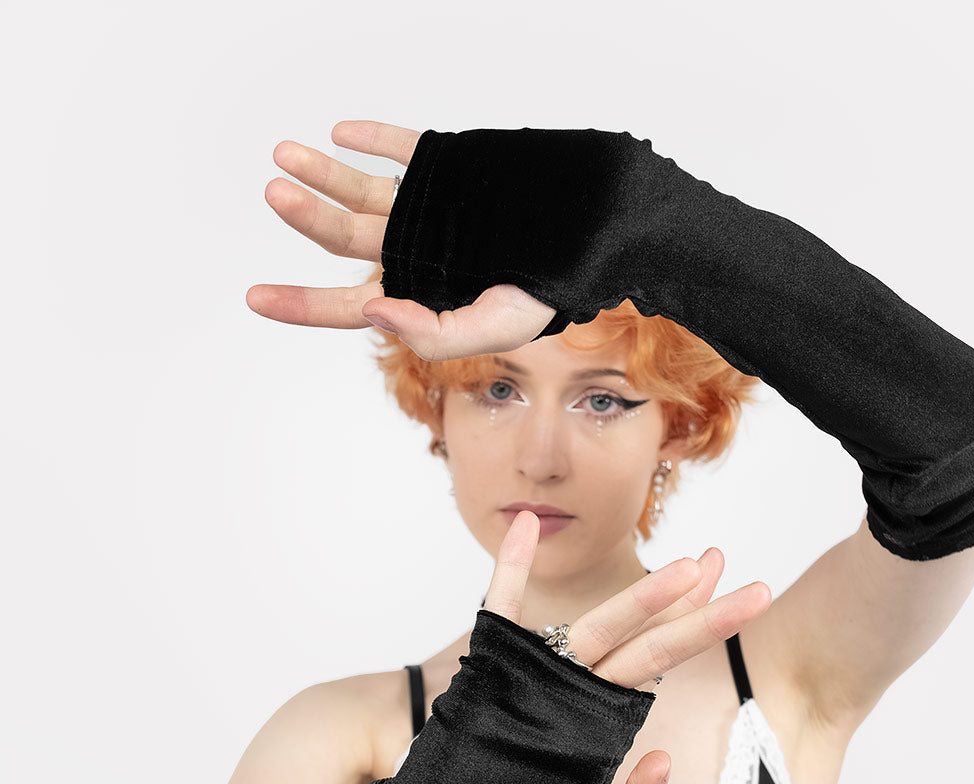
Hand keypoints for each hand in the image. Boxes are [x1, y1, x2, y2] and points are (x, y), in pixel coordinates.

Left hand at [246, 119, 554, 358]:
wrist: (593, 233)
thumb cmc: (550, 291)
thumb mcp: (496, 328)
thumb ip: (434, 334)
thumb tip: (371, 308)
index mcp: (418, 295)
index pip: (348, 306)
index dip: (301, 304)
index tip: (254, 296)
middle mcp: (413, 252)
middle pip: (346, 240)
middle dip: (308, 218)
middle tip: (275, 192)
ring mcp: (427, 209)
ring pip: (362, 192)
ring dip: (322, 173)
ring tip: (285, 154)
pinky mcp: (449, 168)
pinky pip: (403, 149)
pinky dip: (373, 138)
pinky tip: (344, 133)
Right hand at [482, 511, 771, 783]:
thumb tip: (665, 762)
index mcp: (601, 719)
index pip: (660, 663)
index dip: (700, 627)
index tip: (747, 593)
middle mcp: (575, 690)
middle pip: (644, 642)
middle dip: (692, 606)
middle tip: (736, 566)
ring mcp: (535, 678)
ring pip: (594, 627)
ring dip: (638, 597)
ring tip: (685, 564)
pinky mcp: (489, 675)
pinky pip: (501, 613)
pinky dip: (510, 570)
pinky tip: (526, 525)